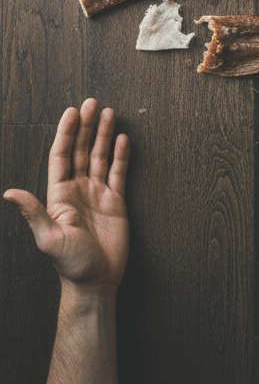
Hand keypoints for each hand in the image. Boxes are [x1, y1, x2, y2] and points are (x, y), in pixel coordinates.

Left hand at [3, 99, 128, 291]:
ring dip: (104, 135)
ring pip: (100, 156)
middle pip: (81, 150)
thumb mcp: (48, 239)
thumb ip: (32, 213)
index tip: (72, 113)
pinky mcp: (116, 200)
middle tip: (92, 103)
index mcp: (59, 196)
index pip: (62, 157)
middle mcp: (78, 190)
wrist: (96, 280)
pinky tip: (123, 139)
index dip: (66, 134)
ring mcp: (97, 193)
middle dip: (86, 126)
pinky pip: (119, 172)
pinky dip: (121, 155)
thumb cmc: (70, 264)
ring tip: (109, 112)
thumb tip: (9, 192)